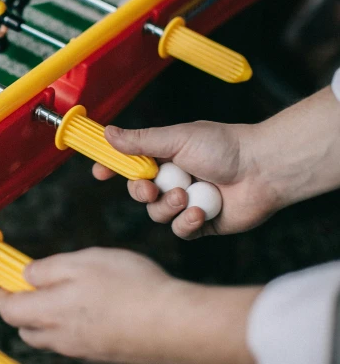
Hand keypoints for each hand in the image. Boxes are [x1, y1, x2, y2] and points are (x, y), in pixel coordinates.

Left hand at [0, 248, 258, 363]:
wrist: (177, 325)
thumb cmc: (131, 288)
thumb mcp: (82, 262)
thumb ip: (47, 269)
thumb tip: (25, 276)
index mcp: (50, 313)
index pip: (8, 311)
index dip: (4, 292)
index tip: (10, 277)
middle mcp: (63, 338)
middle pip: (28, 328)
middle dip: (26, 306)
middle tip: (41, 283)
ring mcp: (85, 350)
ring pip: (53, 336)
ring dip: (51, 316)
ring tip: (76, 291)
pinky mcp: (106, 354)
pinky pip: (78, 341)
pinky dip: (76, 325)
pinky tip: (101, 306)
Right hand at [93, 121, 277, 239]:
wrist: (263, 170)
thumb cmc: (224, 147)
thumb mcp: (176, 138)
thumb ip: (140, 141)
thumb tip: (108, 133)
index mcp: (165, 156)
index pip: (130, 163)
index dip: (112, 168)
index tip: (99, 173)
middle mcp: (174, 179)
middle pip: (139, 193)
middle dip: (141, 192)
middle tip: (151, 188)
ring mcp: (187, 202)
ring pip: (157, 214)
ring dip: (168, 207)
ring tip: (187, 196)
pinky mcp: (202, 223)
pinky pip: (180, 230)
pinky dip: (187, 222)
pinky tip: (200, 212)